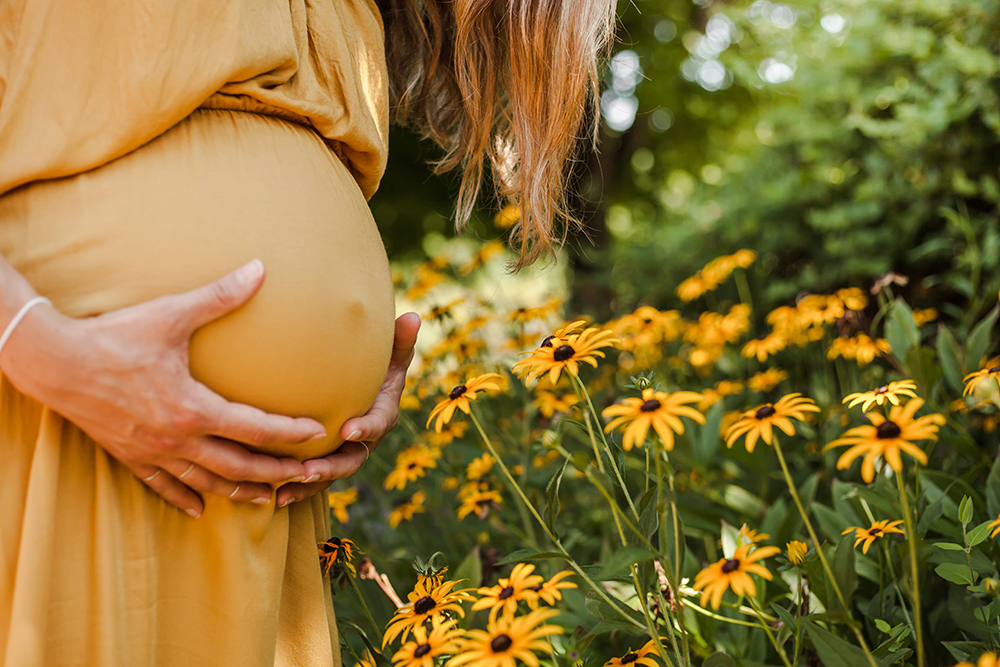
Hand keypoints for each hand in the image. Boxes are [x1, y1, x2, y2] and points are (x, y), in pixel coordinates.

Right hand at [1, 259, 326, 516]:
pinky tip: (201, 510)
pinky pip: (162, 487)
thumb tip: (259, 269)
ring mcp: (152, 452)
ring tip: (268, 499)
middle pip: (238, 465)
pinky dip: (184, 499)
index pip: (255, 428)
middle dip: (275, 472)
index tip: (317, 434)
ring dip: (239, 491)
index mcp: (192, 408)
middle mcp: (176, 439)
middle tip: (307, 476)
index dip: (290, 433)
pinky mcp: (128, 456)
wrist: (52, 361)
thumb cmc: (114, 335)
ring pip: (205, 483)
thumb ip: (219, 296)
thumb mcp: (171, 314)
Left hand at [275, 311, 420, 506]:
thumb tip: (412, 316)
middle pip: (353, 459)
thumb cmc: (374, 364)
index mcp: (382, 412)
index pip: (378, 423)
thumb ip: (399, 340)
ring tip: (285, 490)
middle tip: (309, 469)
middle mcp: (365, 439)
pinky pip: (312, 482)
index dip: (366, 429)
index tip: (348, 430)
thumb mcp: (390, 353)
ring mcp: (344, 452)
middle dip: (331, 467)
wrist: (355, 383)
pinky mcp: (324, 461)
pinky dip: (295, 491)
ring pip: (330, 475)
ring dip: (309, 485)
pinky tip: (272, 497)